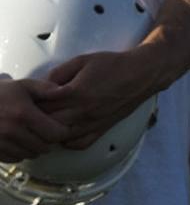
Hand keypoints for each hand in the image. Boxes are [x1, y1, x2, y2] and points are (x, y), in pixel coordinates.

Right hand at [0, 79, 69, 161]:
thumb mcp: (22, 85)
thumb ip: (46, 88)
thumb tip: (66, 91)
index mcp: (23, 114)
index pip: (55, 134)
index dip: (62, 131)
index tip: (60, 126)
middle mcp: (11, 131)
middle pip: (44, 147)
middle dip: (49, 141)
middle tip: (46, 131)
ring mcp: (0, 142)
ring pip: (30, 155)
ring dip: (35, 148)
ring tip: (31, 136)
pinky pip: (14, 159)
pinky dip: (19, 153)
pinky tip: (18, 141)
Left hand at [35, 50, 161, 149]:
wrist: (143, 74)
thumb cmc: (114, 64)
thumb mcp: (82, 60)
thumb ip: (59, 73)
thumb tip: (44, 86)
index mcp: (76, 92)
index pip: (44, 105)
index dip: (34, 103)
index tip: (32, 98)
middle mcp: (83, 111)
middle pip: (49, 123)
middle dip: (39, 118)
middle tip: (37, 110)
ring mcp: (93, 122)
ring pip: (61, 136)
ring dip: (51, 131)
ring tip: (49, 122)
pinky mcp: (102, 129)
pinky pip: (79, 144)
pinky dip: (67, 141)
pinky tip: (65, 132)